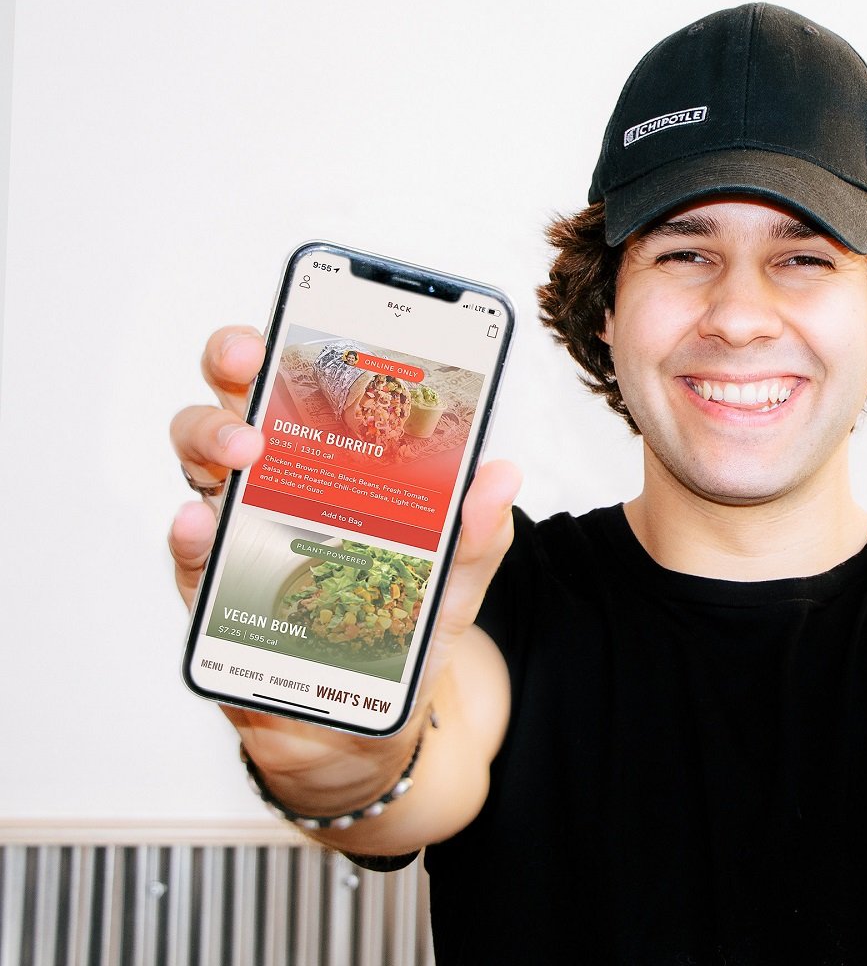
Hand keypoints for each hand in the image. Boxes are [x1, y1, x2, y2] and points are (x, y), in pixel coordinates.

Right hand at [168, 326, 522, 778]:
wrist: (364, 728)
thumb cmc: (400, 630)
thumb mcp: (454, 583)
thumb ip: (477, 534)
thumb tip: (502, 476)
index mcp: (332, 465)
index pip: (306, 388)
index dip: (295, 342)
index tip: (304, 313)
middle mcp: (275, 486)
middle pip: (236, 406)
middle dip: (236, 370)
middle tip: (255, 366)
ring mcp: (238, 537)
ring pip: (199, 469)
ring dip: (211, 443)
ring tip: (244, 450)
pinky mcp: (214, 596)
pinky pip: (189, 559)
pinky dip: (190, 538)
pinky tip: (203, 527)